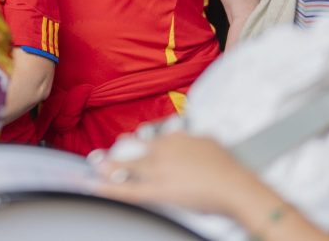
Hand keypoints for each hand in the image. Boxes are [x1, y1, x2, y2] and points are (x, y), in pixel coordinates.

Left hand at [97, 132, 259, 215]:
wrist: (233, 185)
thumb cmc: (227, 168)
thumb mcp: (209, 143)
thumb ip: (194, 141)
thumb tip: (192, 142)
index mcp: (175, 137)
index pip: (150, 137)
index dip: (137, 143)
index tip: (130, 143)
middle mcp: (163, 149)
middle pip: (133, 148)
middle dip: (117, 152)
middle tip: (104, 154)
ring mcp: (158, 169)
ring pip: (125, 165)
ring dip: (106, 165)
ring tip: (95, 165)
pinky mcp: (157, 189)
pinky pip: (127, 189)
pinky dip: (108, 187)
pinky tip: (95, 185)